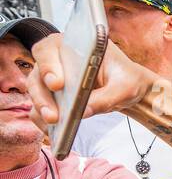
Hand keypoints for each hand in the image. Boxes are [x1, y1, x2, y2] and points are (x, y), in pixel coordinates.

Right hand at [27, 35, 154, 125]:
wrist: (128, 89)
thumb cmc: (126, 80)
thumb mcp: (125, 87)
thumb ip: (106, 98)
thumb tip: (82, 112)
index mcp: (72, 46)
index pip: (48, 50)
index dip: (48, 66)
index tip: (57, 84)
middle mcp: (56, 60)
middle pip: (37, 75)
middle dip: (43, 96)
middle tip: (53, 115)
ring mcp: (51, 79)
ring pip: (36, 93)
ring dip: (41, 110)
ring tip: (54, 124)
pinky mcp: (52, 97)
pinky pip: (40, 108)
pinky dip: (44, 121)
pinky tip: (54, 133)